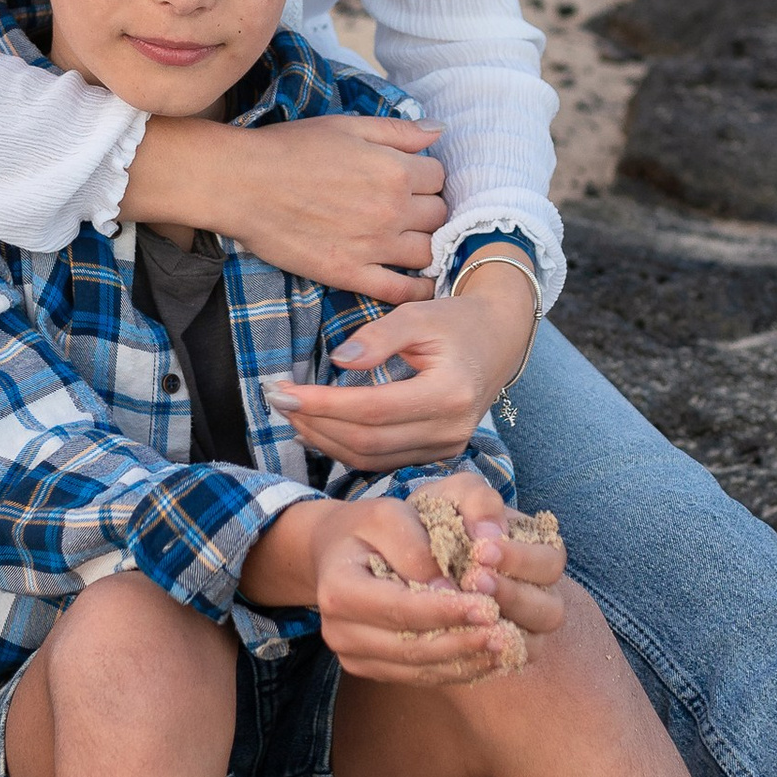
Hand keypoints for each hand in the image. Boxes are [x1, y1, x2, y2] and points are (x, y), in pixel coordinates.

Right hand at [122, 113, 445, 304]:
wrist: (242, 183)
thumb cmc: (291, 148)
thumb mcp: (348, 126)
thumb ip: (398, 130)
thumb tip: (438, 130)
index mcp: (395, 170)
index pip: (439, 176)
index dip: (426, 174)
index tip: (411, 177)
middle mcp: (392, 210)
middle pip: (439, 214)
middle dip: (428, 207)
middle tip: (408, 206)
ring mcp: (373, 246)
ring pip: (428, 251)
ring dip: (425, 243)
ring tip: (410, 238)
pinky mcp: (350, 273)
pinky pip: (400, 290)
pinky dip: (417, 289)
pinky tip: (419, 282)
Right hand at [241, 481, 566, 683]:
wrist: (340, 551)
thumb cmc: (370, 526)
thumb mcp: (390, 515)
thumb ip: (417, 547)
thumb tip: (449, 587)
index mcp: (338, 589)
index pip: (399, 607)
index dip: (445, 611)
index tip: (489, 607)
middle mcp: (338, 631)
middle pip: (409, 646)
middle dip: (462, 643)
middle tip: (505, 635)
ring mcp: (352, 655)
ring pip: (417, 669)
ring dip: (465, 662)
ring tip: (505, 649)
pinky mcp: (372, 668)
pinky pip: (418, 677)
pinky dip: (456, 670)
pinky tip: (488, 659)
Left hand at [271, 266, 535, 471]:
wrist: (500, 340)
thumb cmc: (456, 322)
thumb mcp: (418, 315)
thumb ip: (378, 337)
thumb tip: (339, 360)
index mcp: (449, 392)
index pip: (372, 408)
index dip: (322, 403)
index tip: (281, 389)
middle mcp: (451, 429)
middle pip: (368, 440)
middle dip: (315, 423)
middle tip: (276, 399)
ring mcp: (447, 448)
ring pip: (372, 458)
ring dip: (324, 439)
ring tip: (291, 414)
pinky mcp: (438, 455)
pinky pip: (384, 461)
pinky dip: (345, 450)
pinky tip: (316, 432)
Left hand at [386, 469, 568, 655]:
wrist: (410, 558)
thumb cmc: (439, 520)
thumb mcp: (455, 498)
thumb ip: (477, 501)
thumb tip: (491, 532)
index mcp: (538, 554)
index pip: (551, 563)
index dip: (520, 559)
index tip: (482, 550)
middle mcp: (539, 596)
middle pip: (551, 610)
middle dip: (513, 594)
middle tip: (474, 580)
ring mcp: (523, 632)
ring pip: (533, 644)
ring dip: (500, 626)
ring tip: (465, 608)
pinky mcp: (499, 657)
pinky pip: (503, 665)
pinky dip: (484, 655)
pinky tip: (456, 638)